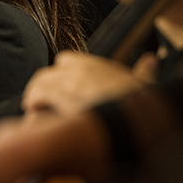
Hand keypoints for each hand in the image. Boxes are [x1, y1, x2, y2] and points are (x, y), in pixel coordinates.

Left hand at [21, 50, 156, 116]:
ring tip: (31, 106)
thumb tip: (151, 59)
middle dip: (43, 84)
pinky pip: (42, 95)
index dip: (60, 74)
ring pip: (43, 81)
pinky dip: (34, 101)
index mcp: (100, 66)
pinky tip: (32, 109)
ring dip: (34, 93)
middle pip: (51, 71)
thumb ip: (145, 72)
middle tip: (39, 99)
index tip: (59, 86)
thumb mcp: (147, 87)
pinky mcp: (67, 99)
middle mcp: (85, 71)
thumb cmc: (144, 109)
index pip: (67, 60)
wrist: (141, 123)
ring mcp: (75, 84)